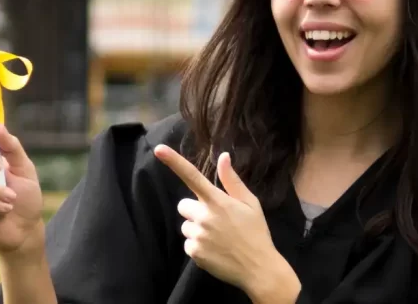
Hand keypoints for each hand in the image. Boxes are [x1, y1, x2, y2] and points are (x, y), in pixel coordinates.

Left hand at [154, 146, 301, 301]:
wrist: (258, 268)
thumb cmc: (256, 232)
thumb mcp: (250, 203)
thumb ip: (232, 180)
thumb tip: (223, 157)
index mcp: (218, 201)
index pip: (192, 176)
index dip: (174, 162)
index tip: (159, 150)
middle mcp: (204, 216)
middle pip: (184, 205)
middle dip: (195, 210)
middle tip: (215, 219)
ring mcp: (198, 236)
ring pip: (186, 226)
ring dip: (197, 229)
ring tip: (218, 237)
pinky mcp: (195, 253)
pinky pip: (188, 244)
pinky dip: (199, 246)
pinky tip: (215, 249)